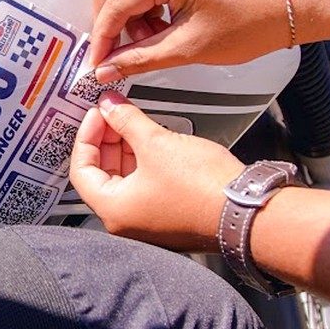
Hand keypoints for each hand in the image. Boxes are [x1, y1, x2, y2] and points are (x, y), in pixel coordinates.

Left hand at [69, 91, 243, 251]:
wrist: (248, 211)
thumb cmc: (203, 188)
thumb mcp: (156, 143)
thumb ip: (126, 121)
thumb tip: (109, 106)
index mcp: (114, 210)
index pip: (81, 169)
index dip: (87, 136)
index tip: (97, 114)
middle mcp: (126, 222)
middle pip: (102, 173)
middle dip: (107, 139)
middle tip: (114, 113)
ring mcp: (148, 221)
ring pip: (124, 178)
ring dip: (126, 148)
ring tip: (133, 121)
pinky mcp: (168, 215)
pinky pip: (145, 185)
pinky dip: (143, 161)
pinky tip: (152, 139)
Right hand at [89, 0, 290, 81]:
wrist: (292, 2)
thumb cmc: (256, 19)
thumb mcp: (190, 47)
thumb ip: (142, 58)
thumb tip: (110, 68)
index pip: (115, 3)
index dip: (103, 36)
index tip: (99, 60)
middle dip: (107, 14)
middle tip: (115, 45)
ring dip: (127, 6)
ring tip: (148, 36)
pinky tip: (161, 22)